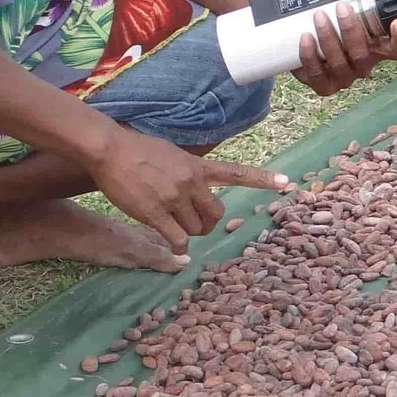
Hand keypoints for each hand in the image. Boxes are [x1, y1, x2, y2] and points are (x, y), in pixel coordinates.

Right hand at [88, 127, 290, 257]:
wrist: (110, 150)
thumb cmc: (138, 150)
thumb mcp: (173, 153)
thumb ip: (189, 171)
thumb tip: (195, 188)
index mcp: (197, 166)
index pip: (236, 172)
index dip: (262, 179)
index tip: (286, 183)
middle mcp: (191, 182)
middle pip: (215, 215)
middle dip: (207, 224)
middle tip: (194, 224)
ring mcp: (175, 198)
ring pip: (195, 229)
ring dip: (187, 232)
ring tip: (171, 224)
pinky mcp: (156, 213)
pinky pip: (177, 239)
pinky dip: (176, 245)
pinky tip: (171, 244)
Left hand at [292, 0, 396, 96]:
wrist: (302, 32)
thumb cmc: (331, 14)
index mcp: (377, 48)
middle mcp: (363, 65)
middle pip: (363, 55)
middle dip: (351, 31)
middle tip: (342, 8)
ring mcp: (343, 77)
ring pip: (339, 64)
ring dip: (329, 39)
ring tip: (319, 17)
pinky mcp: (322, 84)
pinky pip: (317, 75)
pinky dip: (310, 57)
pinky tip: (305, 38)